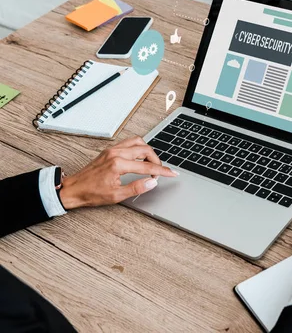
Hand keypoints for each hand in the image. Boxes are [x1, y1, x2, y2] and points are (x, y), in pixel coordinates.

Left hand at [59, 136, 177, 209]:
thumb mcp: (116, 196)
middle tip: (160, 172)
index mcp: (118, 165)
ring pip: (138, 142)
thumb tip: (152, 182)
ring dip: (148, 151)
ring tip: (151, 163)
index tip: (172, 173)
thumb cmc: (91, 193)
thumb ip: (137, 188)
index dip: (162, 171)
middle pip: (145, 150)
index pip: (147, 166)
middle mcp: (116, 153)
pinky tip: (140, 158)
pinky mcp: (109, 150)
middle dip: (157, 160)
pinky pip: (129, 143)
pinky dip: (138, 148)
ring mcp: (112, 150)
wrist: (73, 189)